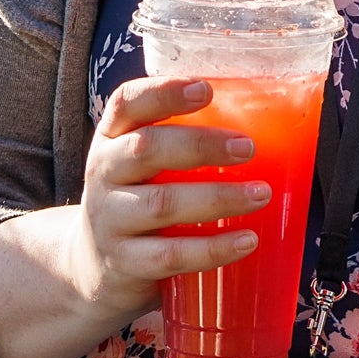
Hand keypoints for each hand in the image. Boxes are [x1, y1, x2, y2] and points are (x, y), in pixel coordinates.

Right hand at [76, 75, 277, 347]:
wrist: (91, 267)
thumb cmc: (136, 203)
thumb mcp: (141, 166)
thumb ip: (181, 145)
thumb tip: (267, 124)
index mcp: (111, 139)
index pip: (126, 104)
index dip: (163, 92)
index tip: (205, 89)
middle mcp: (104, 173)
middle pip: (146, 149)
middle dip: (200, 145)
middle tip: (247, 147)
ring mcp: (110, 220)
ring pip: (162, 204)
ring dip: (217, 197)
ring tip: (260, 194)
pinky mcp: (124, 262)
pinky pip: (170, 255)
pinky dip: (213, 248)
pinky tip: (246, 240)